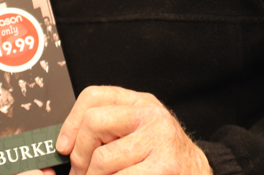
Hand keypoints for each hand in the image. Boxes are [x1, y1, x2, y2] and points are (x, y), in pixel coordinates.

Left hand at [56, 86, 211, 174]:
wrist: (200, 174)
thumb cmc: (162, 158)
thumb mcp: (137, 132)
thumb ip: (108, 131)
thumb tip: (66, 146)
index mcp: (139, 103)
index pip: (94, 96)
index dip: (71, 123)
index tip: (64, 147)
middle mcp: (151, 115)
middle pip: (94, 123)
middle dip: (80, 155)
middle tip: (81, 173)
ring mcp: (160, 140)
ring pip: (103, 159)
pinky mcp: (165, 167)